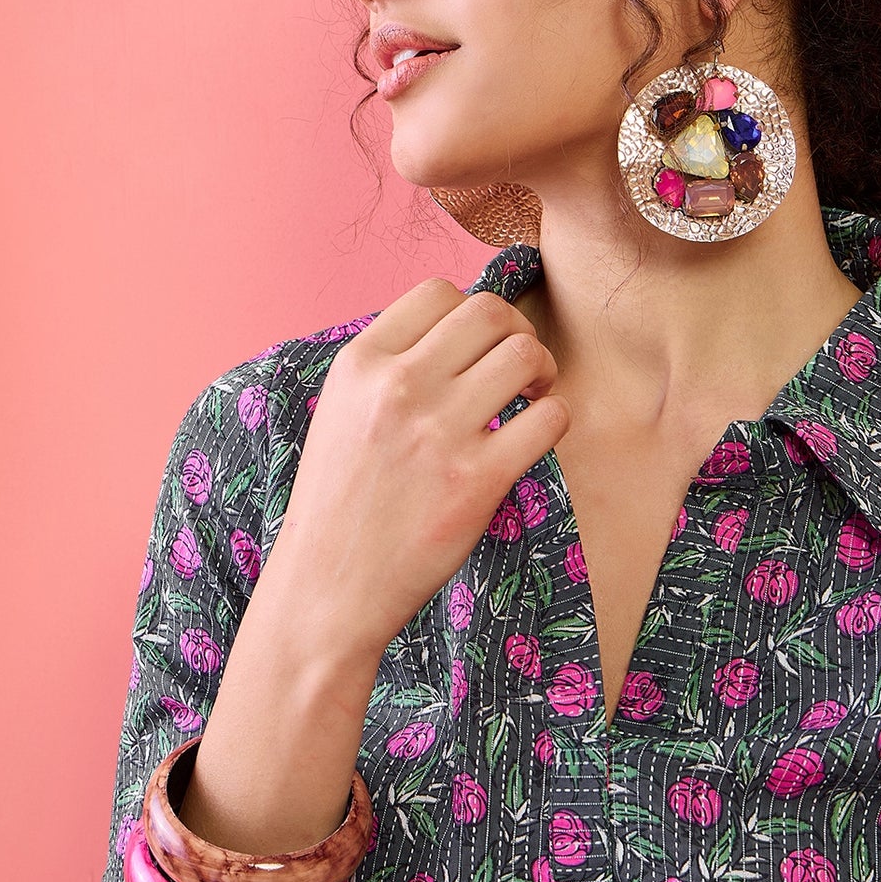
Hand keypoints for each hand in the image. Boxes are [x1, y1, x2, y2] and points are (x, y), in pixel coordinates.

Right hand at [262, 276, 570, 658]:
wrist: (326, 589)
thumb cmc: (338, 505)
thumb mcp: (339, 413)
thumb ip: (386, 368)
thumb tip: (452, 332)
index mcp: (360, 364)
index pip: (437, 292)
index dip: (471, 314)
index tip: (478, 347)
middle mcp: (398, 387)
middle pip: (489, 312)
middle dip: (516, 332)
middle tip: (519, 370)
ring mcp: (438, 433)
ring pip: (526, 355)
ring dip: (542, 370)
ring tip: (531, 398)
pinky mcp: (476, 482)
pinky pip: (548, 418)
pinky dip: (554, 419)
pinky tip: (533, 438)